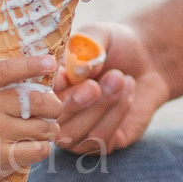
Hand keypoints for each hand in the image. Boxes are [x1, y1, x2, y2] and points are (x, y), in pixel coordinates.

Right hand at [0, 54, 61, 181]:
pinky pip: (40, 149)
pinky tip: (34, 145)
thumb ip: (3, 85)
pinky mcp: (1, 157)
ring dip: (50, 128)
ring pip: (43, 127)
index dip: (31, 65)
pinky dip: (44, 147)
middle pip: (36, 101)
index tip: (51, 62)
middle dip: (53, 105)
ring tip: (42, 130)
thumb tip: (47, 83)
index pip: (6, 70)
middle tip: (51, 109)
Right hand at [50, 21, 168, 154]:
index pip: (33, 96)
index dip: (48, 90)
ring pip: (75, 134)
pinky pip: (100, 141)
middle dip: (74, 103)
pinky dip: (116, 114)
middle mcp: (55, 113)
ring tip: (119, 79)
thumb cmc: (115, 45)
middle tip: (94, 85)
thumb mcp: (97, 36)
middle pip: (51, 122)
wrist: (149, 59)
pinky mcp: (102, 145)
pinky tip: (128, 90)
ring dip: (99, 107)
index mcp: (45, 85)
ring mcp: (76, 132)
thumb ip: (83, 50)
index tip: (66, 76)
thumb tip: (74, 70)